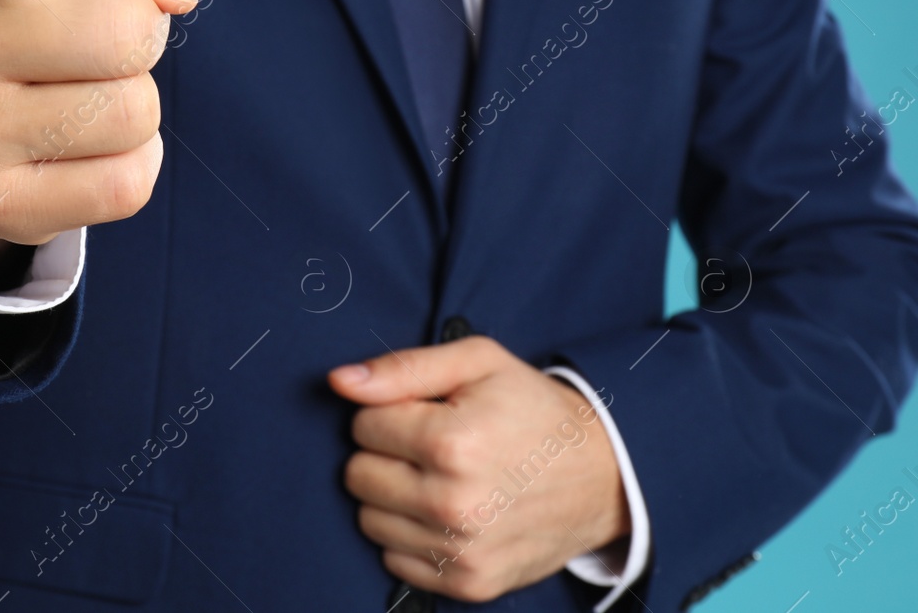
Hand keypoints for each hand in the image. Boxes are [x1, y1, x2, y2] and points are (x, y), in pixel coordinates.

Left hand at [328, 336, 628, 602]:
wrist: (605, 476)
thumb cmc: (535, 411)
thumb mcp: (478, 363)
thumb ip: (403, 368)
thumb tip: (340, 381)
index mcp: (452, 443)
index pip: (362, 427)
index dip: (389, 414)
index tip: (424, 415)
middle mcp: (453, 503)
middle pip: (358, 476)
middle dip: (384, 456)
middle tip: (429, 448)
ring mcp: (462, 549)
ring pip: (370, 520)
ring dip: (393, 498)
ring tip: (438, 479)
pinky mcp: (470, 582)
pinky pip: (395, 560)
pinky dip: (411, 537)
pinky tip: (446, 514)